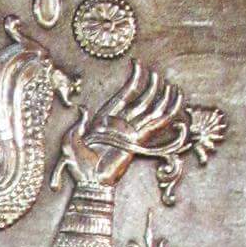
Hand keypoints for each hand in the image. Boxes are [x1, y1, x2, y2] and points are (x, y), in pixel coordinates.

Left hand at [67, 64, 188, 188]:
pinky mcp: (139, 139)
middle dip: (153, 86)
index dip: (134, 78)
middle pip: (144, 99)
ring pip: (155, 108)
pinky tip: (175, 96)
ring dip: (164, 95)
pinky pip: (159, 121)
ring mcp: (132, 131)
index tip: (137, 63)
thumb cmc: (79, 166)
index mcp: (107, 119)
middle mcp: (122, 123)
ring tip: (170, 83)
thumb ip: (78, 125)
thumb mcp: (70, 141)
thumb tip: (82, 110)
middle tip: (158, 74)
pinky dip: (170, 109)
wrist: (90, 183)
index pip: (126, 92)